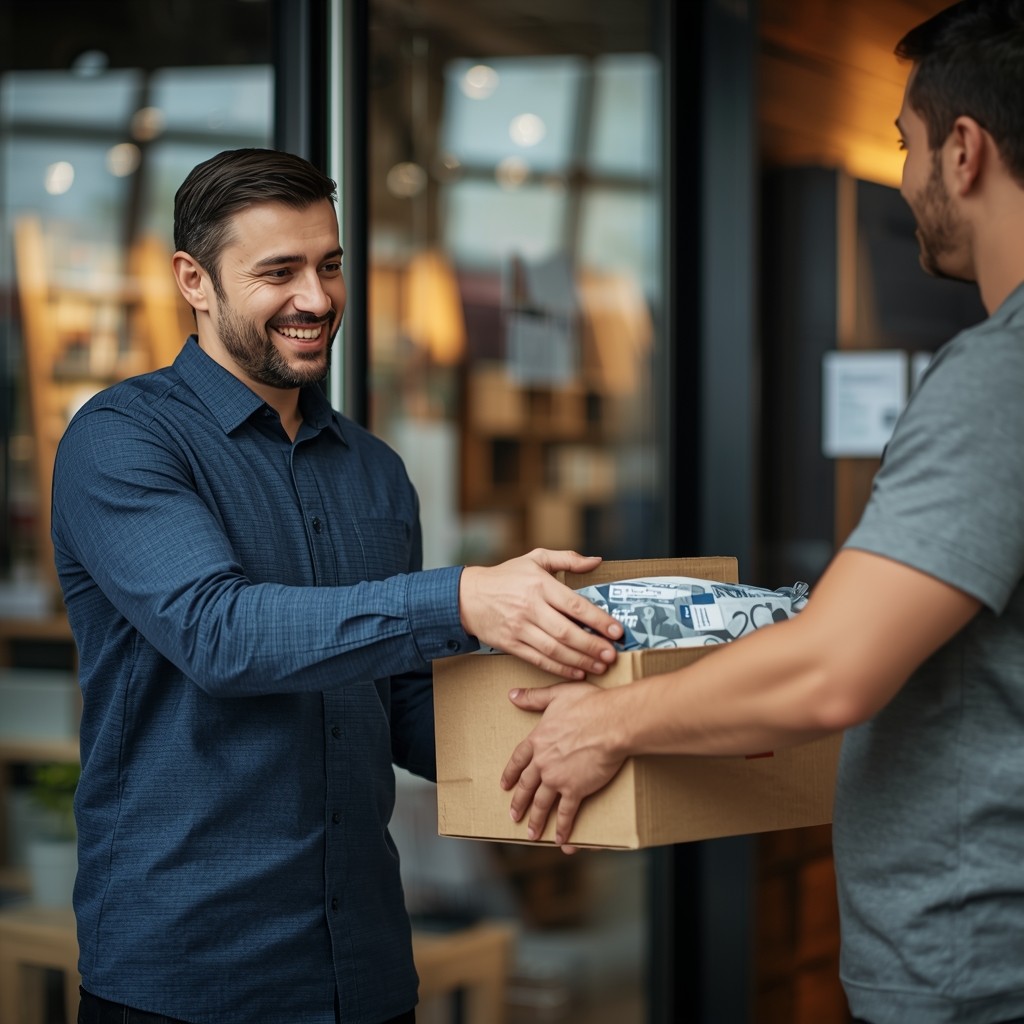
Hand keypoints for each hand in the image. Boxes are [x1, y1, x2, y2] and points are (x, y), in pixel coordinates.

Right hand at [459, 549, 621, 678]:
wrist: (467, 596)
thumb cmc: (506, 576)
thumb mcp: (535, 559)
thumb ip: (567, 559)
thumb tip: (596, 561)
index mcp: (540, 584)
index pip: (575, 605)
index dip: (599, 620)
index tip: (617, 631)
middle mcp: (530, 607)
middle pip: (567, 632)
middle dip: (593, 646)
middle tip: (612, 655)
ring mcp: (519, 628)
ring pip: (554, 649)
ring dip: (580, 660)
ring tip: (600, 666)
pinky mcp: (510, 644)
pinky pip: (538, 660)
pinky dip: (559, 668)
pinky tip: (577, 672)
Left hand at [500, 682, 626, 846]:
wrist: (611, 722)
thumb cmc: (589, 704)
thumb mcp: (558, 694)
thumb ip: (534, 697)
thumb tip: (512, 694)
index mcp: (538, 740)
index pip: (518, 760)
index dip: (511, 773)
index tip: (505, 785)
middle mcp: (543, 762)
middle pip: (526, 785)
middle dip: (519, 802)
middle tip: (513, 815)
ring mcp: (557, 778)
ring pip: (541, 803)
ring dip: (536, 819)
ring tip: (531, 833)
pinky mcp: (576, 790)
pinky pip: (566, 813)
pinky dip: (563, 828)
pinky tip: (561, 841)